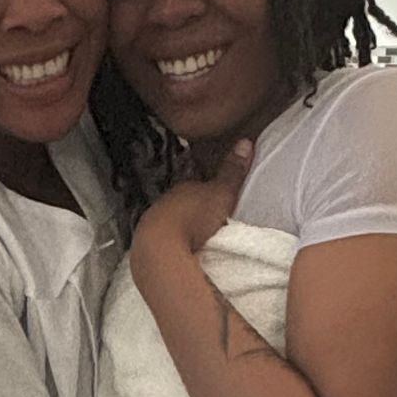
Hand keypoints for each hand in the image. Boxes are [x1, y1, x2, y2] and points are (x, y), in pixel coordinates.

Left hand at [132, 142, 253, 266]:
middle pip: (183, 204)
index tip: (220, 198)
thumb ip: (232, 172)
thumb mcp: (222, 193)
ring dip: (184, 229)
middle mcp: (165, 203)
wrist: (162, 251)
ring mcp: (154, 225)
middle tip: (213, 221)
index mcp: (182, 187)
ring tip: (200, 240)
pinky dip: (175, 245)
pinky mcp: (151, 248)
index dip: (208, 190)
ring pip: (173, 223)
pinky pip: (166, 243)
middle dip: (195, 210)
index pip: (196, 183)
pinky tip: (185, 253)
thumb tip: (245, 142)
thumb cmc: (193, 217)